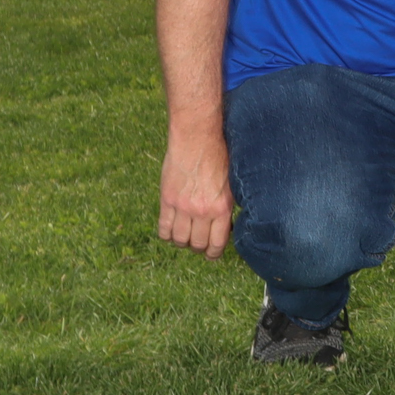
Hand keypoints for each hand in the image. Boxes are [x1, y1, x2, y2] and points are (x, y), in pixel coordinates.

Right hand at [158, 127, 233, 258]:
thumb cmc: (218, 156)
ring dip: (182, 242)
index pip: (217, 243)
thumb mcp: (231, 183)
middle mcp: (202, 211)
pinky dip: (166, 235)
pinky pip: (163, 228)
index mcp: (222, 207)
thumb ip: (227, 204)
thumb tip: (226, 224)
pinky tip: (170, 232)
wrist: (196, 140)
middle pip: (197, 244)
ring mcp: (182, 207)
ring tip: (185, 238)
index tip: (212, 254)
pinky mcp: (166, 200)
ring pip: (179, 239)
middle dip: (199, 247)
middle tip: (199, 244)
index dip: (214, 253)